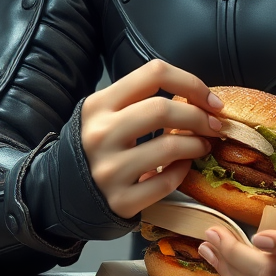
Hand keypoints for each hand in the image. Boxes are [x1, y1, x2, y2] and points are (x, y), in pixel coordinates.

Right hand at [79, 59, 224, 218]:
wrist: (60, 192)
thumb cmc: (94, 146)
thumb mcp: (105, 113)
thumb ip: (140, 100)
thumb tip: (195, 97)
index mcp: (99, 104)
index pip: (154, 74)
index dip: (191, 82)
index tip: (210, 100)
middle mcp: (100, 134)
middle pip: (164, 109)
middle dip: (200, 115)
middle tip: (214, 124)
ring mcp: (108, 170)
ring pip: (170, 146)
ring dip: (197, 144)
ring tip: (202, 145)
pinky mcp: (119, 201)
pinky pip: (165, 182)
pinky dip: (182, 172)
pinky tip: (183, 167)